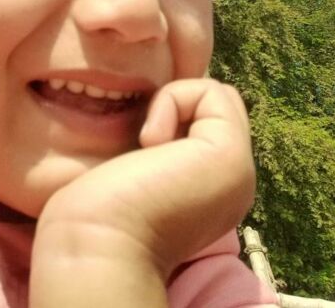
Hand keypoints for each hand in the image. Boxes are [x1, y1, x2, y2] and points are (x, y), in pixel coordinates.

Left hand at [35, 78, 254, 279]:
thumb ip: (159, 141)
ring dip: (174, 103)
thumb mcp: (135, 164)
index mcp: (210, 193)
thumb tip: (158, 109)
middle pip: (218, 107)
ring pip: (218, 96)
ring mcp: (238, 172)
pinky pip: (212, 92)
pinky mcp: (232, 155)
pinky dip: (173, 100)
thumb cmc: (99, 209)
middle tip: (148, 144)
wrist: (96, 243)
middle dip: (179, 105)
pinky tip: (152, 142)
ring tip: (150, 145)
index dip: (173, 115)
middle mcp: (231, 184)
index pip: (208, 124)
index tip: (141, 148)